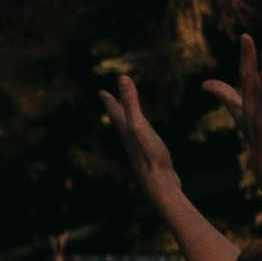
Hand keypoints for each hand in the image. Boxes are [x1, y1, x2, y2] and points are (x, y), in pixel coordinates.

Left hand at [95, 68, 185, 192]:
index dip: (109, 100)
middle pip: (120, 120)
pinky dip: (143, 134)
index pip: (114, 110)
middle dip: (116, 109)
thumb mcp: (139, 124)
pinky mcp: (152, 156)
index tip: (102, 92)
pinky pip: (144, 140)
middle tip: (110, 100)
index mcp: (125, 129)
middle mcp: (130, 138)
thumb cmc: (149, 155)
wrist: (159, 184)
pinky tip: (148, 138)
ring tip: (129, 118)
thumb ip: (131, 102)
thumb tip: (122, 77)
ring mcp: (140, 148)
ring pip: (131, 131)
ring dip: (128, 122)